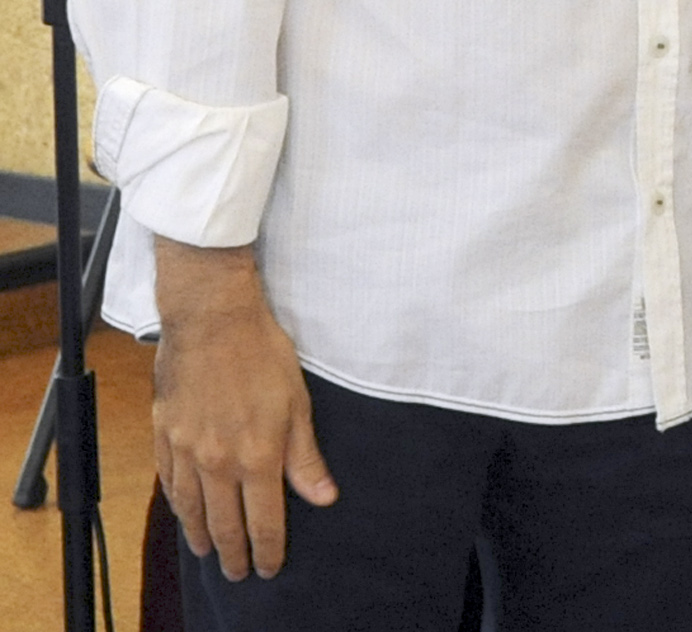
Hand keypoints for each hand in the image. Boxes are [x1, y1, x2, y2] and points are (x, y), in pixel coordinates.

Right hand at [151, 239, 336, 578]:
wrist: (212, 321)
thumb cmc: (262, 356)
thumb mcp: (297, 404)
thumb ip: (305, 458)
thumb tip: (324, 497)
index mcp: (256, 456)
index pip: (263, 519)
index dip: (267, 549)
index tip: (270, 568)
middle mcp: (217, 462)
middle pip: (224, 523)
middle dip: (233, 554)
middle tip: (237, 573)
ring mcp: (186, 450)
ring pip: (191, 509)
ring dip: (201, 535)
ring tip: (209, 552)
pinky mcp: (164, 434)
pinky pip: (169, 482)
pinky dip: (177, 505)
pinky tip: (183, 512)